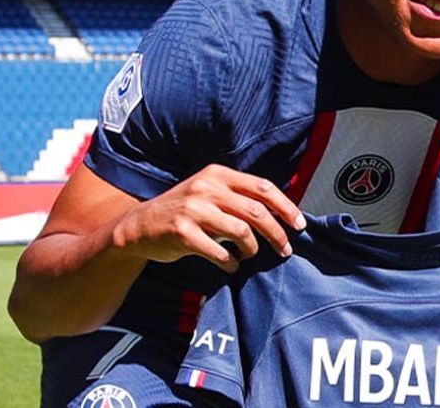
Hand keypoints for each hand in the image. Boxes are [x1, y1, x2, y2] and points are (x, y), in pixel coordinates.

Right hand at [110, 164, 305, 271]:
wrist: (140, 227)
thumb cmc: (183, 211)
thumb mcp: (208, 192)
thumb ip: (237, 196)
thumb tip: (279, 211)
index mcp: (217, 175)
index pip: (262, 187)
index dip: (285, 206)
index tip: (299, 224)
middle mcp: (206, 188)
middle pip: (256, 211)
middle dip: (276, 233)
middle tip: (285, 249)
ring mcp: (194, 210)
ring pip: (242, 232)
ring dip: (252, 249)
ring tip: (248, 255)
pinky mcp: (183, 233)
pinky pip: (220, 252)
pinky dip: (231, 263)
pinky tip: (230, 265)